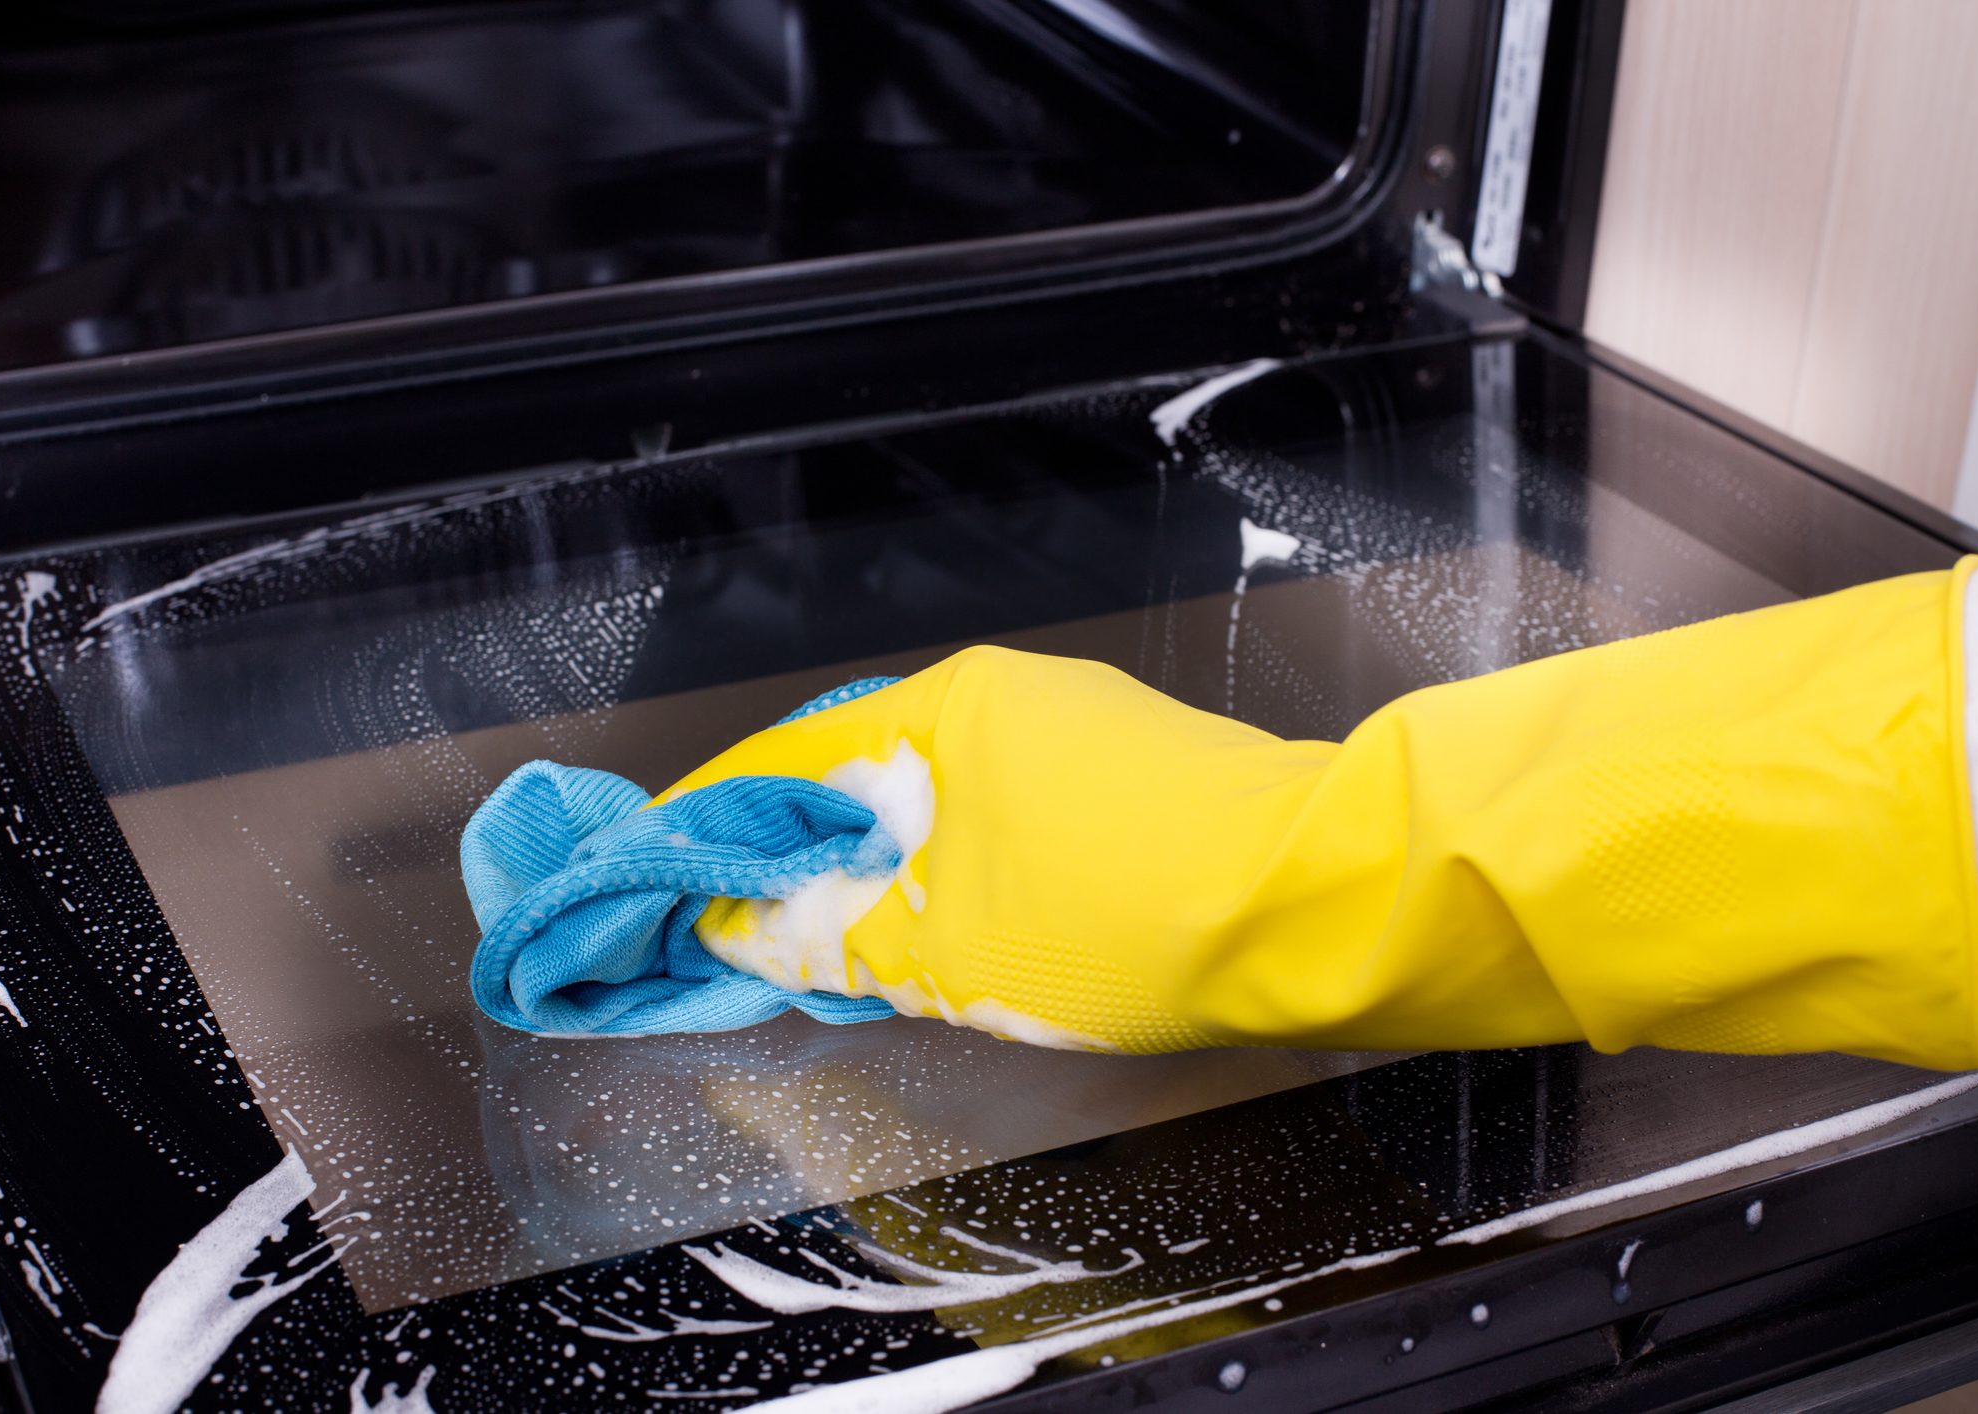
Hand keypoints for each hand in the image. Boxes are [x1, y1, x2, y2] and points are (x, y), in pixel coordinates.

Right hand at [669, 646, 1334, 1052]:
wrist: (1318, 907)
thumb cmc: (1129, 917)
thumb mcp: (947, 950)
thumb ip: (828, 936)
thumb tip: (743, 926)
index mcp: (949, 706)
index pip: (788, 758)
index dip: (714, 826)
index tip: (659, 874)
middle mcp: (1013, 697)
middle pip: (864, 773)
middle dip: (800, 857)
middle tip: (746, 934)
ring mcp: (1082, 730)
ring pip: (942, 801)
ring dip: (886, 871)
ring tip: (847, 951)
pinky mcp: (1137, 775)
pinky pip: (1009, 816)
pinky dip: (963, 871)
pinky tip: (960, 932)